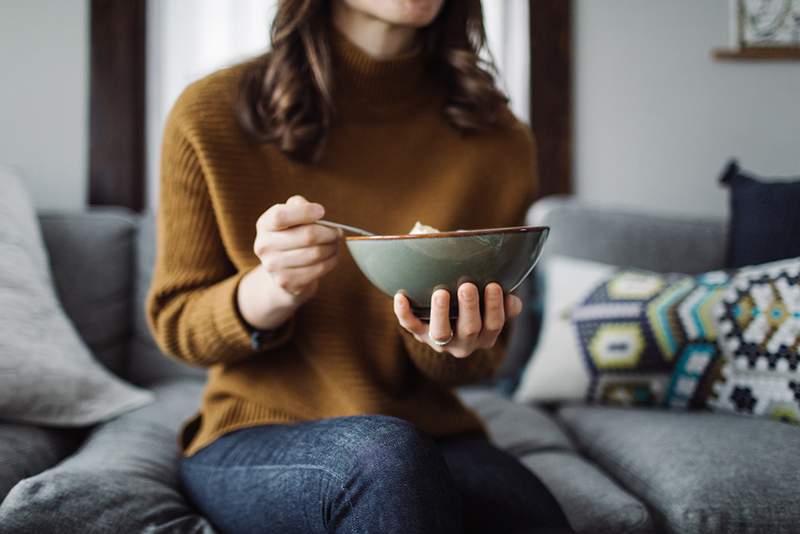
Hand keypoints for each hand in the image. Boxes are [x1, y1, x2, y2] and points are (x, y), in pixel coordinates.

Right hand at [237, 195, 340, 329]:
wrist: (282, 271)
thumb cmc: (291, 236)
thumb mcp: (290, 217)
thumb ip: (298, 206)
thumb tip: (314, 210)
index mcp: (264, 225)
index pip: (280, 215)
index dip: (305, 212)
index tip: (321, 211)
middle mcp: (264, 246)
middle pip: (308, 235)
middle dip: (329, 232)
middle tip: (337, 232)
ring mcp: (274, 267)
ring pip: (316, 253)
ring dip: (332, 247)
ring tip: (335, 244)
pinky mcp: (287, 282)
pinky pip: (319, 269)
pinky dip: (331, 261)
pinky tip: (332, 257)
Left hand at [393, 282, 522, 357]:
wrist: (447, 324)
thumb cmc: (475, 307)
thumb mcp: (492, 307)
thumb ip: (504, 302)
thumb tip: (513, 297)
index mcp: (485, 336)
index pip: (494, 325)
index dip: (496, 307)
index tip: (494, 285)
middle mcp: (464, 343)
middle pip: (469, 329)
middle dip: (469, 307)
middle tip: (467, 286)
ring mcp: (440, 340)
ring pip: (440, 332)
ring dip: (441, 313)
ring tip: (441, 293)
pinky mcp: (419, 333)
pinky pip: (410, 325)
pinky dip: (404, 312)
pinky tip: (401, 296)